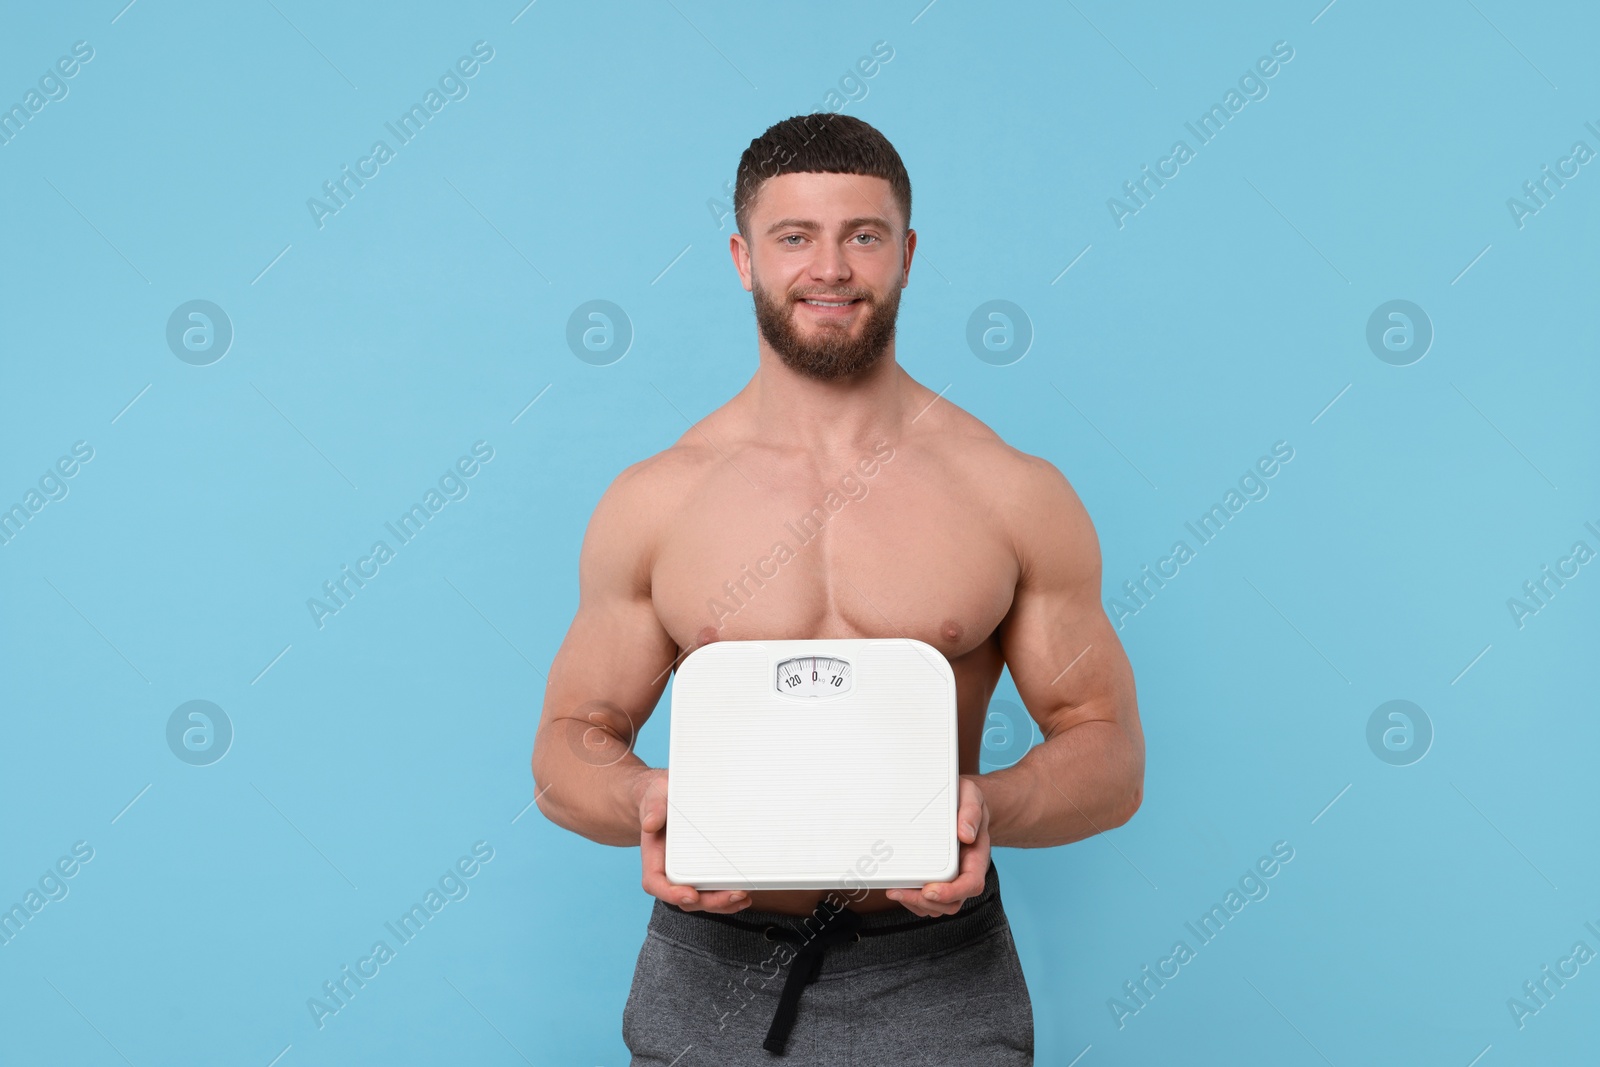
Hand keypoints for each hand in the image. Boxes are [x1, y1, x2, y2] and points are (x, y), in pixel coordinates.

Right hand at [635, 768, 752, 913]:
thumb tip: (650, 823)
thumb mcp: (654, 796)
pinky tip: (743, 894)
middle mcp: (669, 871)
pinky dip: (727, 897)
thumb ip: (653, 808)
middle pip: (685, 898)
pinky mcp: (702, 870)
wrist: (667, 797)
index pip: (655, 884)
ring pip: (702, 899)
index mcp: (654, 857)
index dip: (672, 894)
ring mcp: (687, 873)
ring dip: (722, 904)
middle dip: (709, 902)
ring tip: (742, 897)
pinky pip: (712, 890)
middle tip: (732, 895)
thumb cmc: (660, 798)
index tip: (690, 894)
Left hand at [887, 774, 990, 916]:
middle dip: (925, 902)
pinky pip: (927, 900)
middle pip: (952, 903)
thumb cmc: (966, 801)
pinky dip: (912, 899)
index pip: (971, 884)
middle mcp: (965, 872)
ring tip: (894, 890)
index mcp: (977, 857)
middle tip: (898, 891)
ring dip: (915, 904)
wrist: (963, 803)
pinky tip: (898, 887)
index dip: (951, 892)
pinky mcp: (937, 878)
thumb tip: (966, 834)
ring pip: (938, 906)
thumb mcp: (972, 797)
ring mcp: (951, 878)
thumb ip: (971, 812)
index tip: (929, 890)